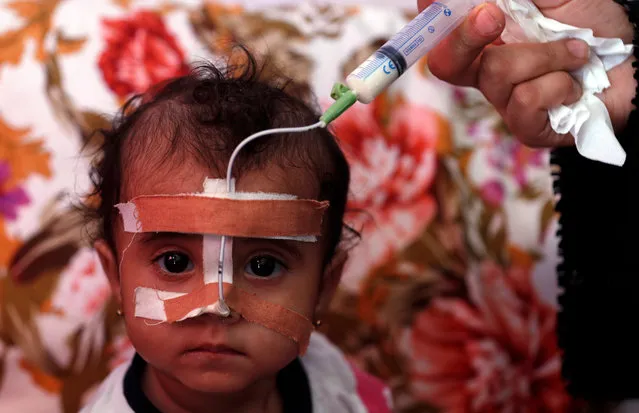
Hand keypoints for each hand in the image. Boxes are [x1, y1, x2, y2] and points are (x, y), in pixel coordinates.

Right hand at [418, 0, 635, 146]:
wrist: (636, 64)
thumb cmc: (595, 27)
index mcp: (487, 39)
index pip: (442, 32)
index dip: (432, 16)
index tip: (433, 0)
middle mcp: (488, 71)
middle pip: (446, 64)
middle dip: (464, 37)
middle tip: (493, 14)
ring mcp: (505, 102)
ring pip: (497, 73)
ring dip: (546, 55)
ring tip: (576, 54)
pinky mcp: (526, 128)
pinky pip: (524, 101)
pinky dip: (558, 84)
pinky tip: (574, 85)